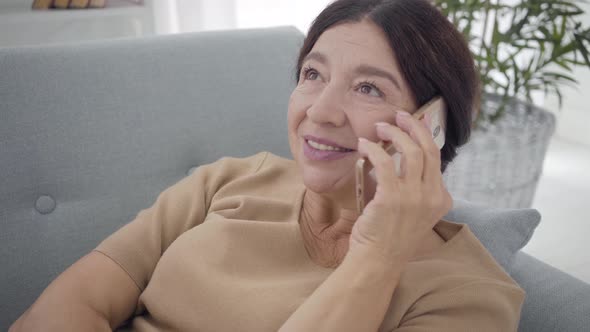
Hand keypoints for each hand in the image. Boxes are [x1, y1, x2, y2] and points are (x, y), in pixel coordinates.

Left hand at [349, 111, 452, 265]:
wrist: (378, 261)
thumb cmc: (390, 236)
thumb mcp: (415, 213)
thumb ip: (417, 191)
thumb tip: (403, 161)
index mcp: (441, 199)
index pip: (436, 159)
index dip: (423, 136)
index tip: (411, 124)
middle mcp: (432, 197)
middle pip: (428, 149)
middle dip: (414, 126)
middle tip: (399, 115)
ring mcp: (414, 198)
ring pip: (410, 151)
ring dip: (394, 132)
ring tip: (380, 126)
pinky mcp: (392, 198)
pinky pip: (384, 162)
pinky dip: (373, 149)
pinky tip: (364, 145)